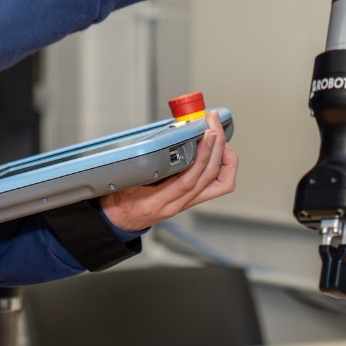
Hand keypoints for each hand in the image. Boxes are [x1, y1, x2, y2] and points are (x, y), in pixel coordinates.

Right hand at [99, 111, 237, 231]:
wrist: (120, 221)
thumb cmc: (120, 202)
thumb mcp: (123, 182)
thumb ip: (140, 167)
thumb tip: (157, 142)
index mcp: (157, 201)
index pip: (188, 180)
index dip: (202, 155)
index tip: (206, 133)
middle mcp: (176, 204)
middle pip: (209, 177)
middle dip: (217, 147)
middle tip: (215, 124)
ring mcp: (186, 204)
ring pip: (220, 183)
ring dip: (225, 157)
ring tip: (220, 136)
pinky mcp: (191, 200)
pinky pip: (217, 185)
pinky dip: (222, 166)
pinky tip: (218, 151)